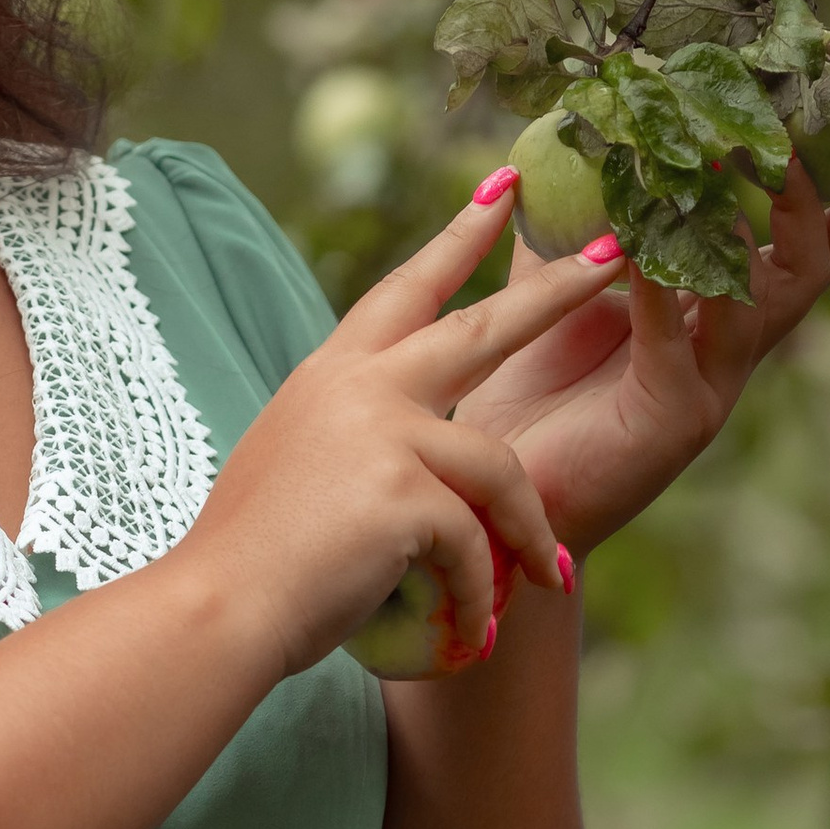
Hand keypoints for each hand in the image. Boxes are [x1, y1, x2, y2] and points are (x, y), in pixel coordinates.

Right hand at [183, 181, 620, 679]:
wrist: (219, 609)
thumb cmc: (254, 558)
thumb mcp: (301, 465)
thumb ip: (355, 436)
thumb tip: (405, 452)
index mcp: (333, 374)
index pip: (406, 290)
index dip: (456, 241)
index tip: (499, 194)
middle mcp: (359, 386)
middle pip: (480, 326)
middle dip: (554, 293)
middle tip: (610, 255)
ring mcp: (383, 431)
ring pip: (499, 464)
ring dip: (530, 532)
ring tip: (550, 581)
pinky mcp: (404, 491)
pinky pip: (476, 543)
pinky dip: (479, 597)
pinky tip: (471, 634)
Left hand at [457, 151, 829, 559]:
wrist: (498, 493)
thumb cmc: (528, 396)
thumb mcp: (551, 297)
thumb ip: (563, 234)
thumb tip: (549, 153)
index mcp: (713, 319)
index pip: (795, 253)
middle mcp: (728, 353)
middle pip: (802, 271)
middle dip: (814, 204)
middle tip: (807, 137)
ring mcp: (709, 388)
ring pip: (756, 303)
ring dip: (745, 230)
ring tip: (729, 161)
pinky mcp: (670, 418)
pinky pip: (673, 340)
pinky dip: (662, 288)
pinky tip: (646, 241)